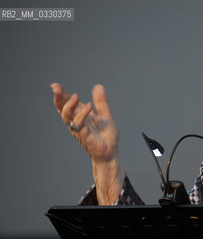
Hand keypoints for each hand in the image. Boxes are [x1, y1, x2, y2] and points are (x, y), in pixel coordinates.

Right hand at [52, 82, 123, 204]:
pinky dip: (83, 114)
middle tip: (55, 88)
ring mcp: (79, 130)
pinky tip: (88, 106)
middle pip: (62, 109)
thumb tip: (98, 86)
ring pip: (68, 117)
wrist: (111, 152)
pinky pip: (80, 125)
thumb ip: (101, 102)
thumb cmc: (106, 136)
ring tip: (75, 96)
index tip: (55, 86)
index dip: (60, 95)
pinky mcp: (85, 136)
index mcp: (80, 116)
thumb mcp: (105, 115)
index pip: (67, 104)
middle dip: (58, 99)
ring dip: (69, 105)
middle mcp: (76, 122)